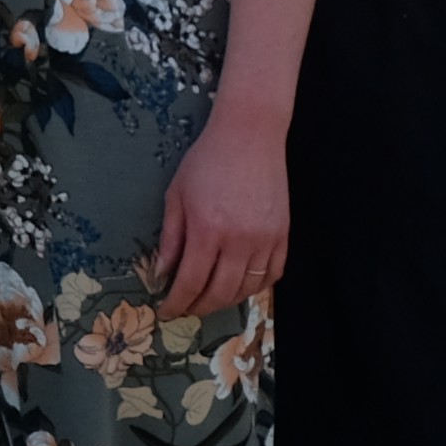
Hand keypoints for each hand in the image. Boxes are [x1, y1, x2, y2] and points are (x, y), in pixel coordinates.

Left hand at [148, 109, 287, 321]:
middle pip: (220, 292)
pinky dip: (256, 286)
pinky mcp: (283, 234)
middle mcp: (239, 239)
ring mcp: (265, 238)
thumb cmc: (207, 159)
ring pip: (247, 288)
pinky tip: (241, 284)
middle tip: (187, 308)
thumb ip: (170, 237)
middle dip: (199, 307)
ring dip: (227, 300)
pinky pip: (273, 274)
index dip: (177, 303)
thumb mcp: (177, 194)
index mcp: (207, 229)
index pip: (191, 282)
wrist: (250, 133)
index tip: (166, 312)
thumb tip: (162, 274)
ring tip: (210, 299)